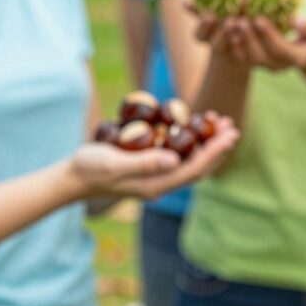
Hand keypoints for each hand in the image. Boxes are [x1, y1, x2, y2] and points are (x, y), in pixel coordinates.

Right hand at [71, 113, 238, 199]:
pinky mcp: (151, 165)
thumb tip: (175, 160)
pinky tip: (193, 123)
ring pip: (191, 159)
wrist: (73, 178)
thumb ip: (143, 163)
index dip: (216, 152)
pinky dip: (190, 139)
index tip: (231, 135)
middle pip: (199, 165)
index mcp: (157, 184)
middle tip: (232, 125)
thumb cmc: (90, 169)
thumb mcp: (114, 164)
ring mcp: (157, 174)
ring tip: (218, 121)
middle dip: (218, 146)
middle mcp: (162, 181)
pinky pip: (178, 153)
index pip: (195, 169)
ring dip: (207, 141)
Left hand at [199, 13, 305, 71]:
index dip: (269, 37)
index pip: (281, 52)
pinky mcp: (246, 59)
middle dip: (247, 39)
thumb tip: (297, 23)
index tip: (259, 18)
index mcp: (295, 58)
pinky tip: (213, 19)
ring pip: (241, 59)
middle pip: (257, 58)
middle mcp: (275, 66)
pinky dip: (221, 39)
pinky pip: (228, 54)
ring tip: (228, 20)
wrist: (302, 47)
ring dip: (231, 41)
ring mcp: (259, 64)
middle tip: (240, 19)